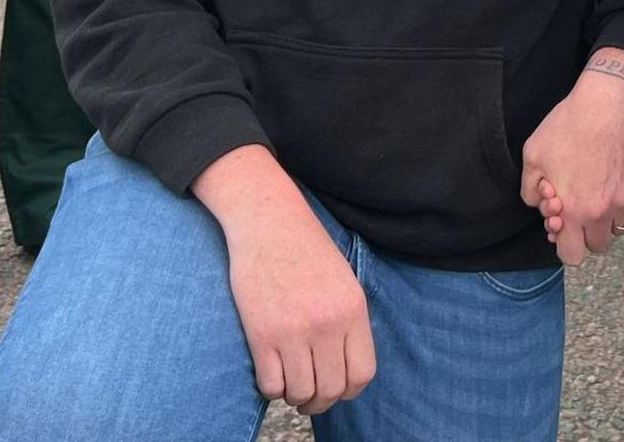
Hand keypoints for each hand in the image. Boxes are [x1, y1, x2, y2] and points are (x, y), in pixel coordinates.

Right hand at [198, 150, 376, 414]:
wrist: (268, 221)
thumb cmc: (305, 248)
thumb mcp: (344, 280)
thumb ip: (349, 321)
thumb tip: (345, 365)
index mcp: (353, 310)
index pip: (362, 374)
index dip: (349, 391)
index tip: (336, 389)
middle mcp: (327, 324)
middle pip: (332, 389)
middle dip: (321, 401)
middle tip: (310, 396)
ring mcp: (294, 331)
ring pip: (301, 392)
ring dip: (295, 397)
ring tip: (290, 386)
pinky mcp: (261, 334)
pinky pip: (270, 385)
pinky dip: (272, 389)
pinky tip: (271, 373)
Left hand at [519, 50, 623, 263]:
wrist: (610, 101)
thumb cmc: (570, 125)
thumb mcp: (534, 154)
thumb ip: (531, 190)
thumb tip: (542, 205)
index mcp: (574, 210)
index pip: (572, 255)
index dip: (566, 244)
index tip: (566, 226)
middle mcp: (603, 212)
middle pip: (598, 245)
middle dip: (587, 231)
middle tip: (583, 205)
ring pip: (619, 229)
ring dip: (609, 218)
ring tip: (601, 189)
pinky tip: (617, 179)